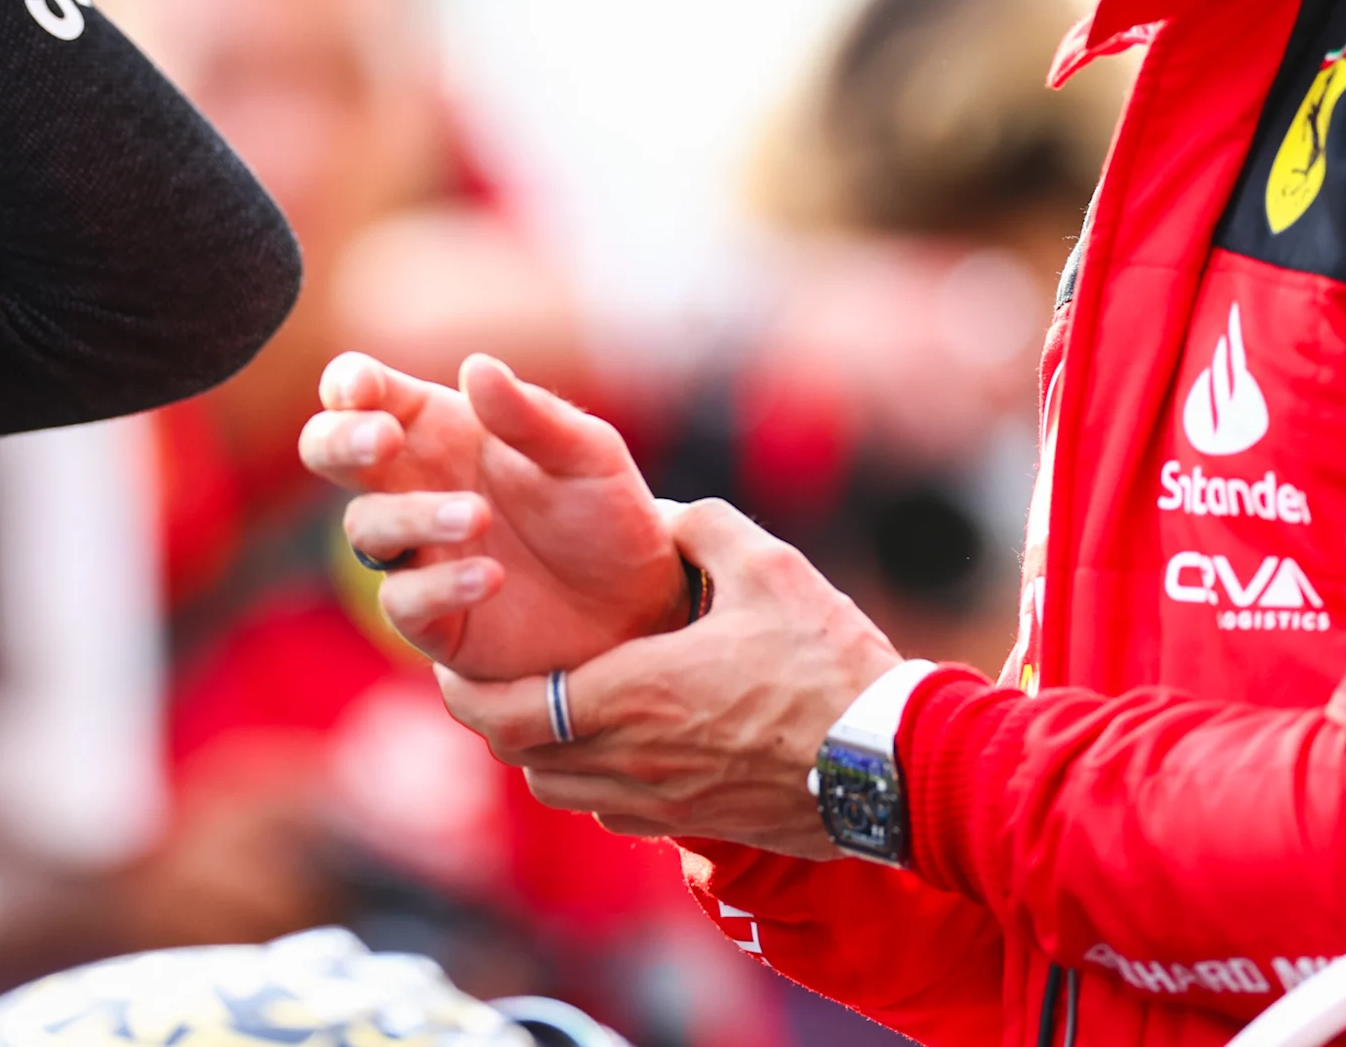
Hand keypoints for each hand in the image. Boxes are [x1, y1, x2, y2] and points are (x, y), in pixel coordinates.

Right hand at [300, 351, 682, 679]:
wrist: (641, 608)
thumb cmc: (606, 513)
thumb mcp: (586, 454)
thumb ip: (530, 415)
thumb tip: (474, 367)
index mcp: (441, 429)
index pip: (368, 394)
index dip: (349, 384)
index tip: (361, 389)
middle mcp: (415, 486)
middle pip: (329, 452)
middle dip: (339, 440)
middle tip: (382, 440)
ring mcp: (417, 554)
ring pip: (366, 527)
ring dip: (412, 517)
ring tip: (477, 515)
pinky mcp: (433, 620)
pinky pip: (402, 601)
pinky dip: (439, 586)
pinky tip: (489, 576)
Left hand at [435, 499, 902, 858]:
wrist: (896, 763)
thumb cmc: (831, 665)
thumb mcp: (766, 568)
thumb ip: (700, 528)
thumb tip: (663, 518)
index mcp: (633, 695)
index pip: (507, 712)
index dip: (464, 692)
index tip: (449, 663)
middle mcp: (633, 761)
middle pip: (523, 758)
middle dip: (500, 719)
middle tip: (496, 679)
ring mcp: (665, 804)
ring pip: (566, 790)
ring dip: (549, 752)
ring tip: (561, 704)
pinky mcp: (701, 828)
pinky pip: (619, 811)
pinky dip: (602, 779)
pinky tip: (630, 739)